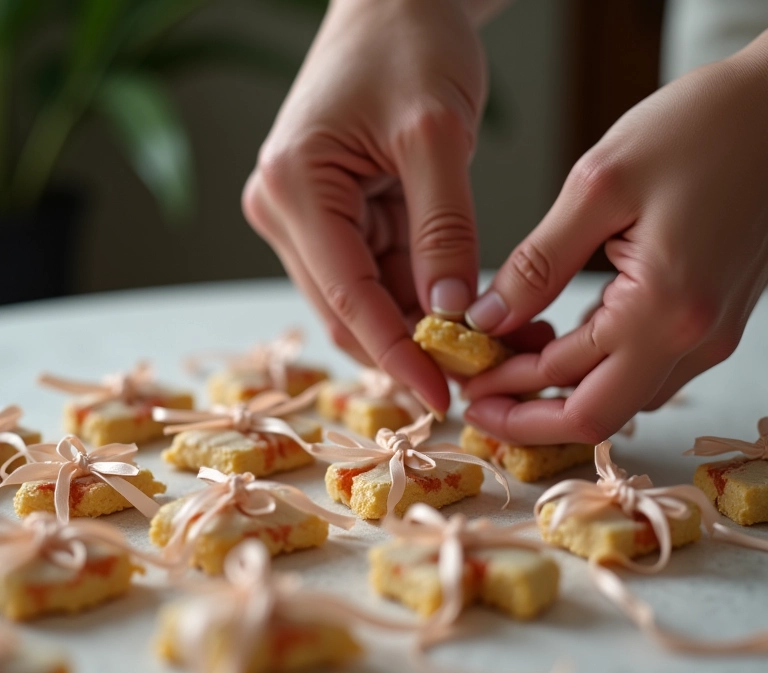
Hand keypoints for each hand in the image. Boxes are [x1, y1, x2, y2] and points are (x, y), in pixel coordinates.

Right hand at [242, 0, 488, 412]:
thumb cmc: (409, 43)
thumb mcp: (437, 135)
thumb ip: (444, 229)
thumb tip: (451, 314)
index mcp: (294, 189)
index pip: (348, 298)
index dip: (397, 356)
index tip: (442, 398)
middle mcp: (285, 212)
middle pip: (349, 310)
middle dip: (412, 348)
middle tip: (481, 373)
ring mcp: (306, 218)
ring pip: (366, 300)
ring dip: (421, 328)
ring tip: (492, 340)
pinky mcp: (334, 217)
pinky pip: (378, 274)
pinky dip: (421, 298)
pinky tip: (466, 310)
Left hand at [462, 32, 767, 443]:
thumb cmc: (700, 128)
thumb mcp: (599, 186)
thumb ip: (536, 264)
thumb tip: (486, 319)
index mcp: (663, 310)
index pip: (570, 391)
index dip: (509, 399)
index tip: (465, 388)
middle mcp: (692, 339)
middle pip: (598, 416)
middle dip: (530, 416)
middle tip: (477, 395)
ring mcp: (707, 336)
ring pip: (621, 399)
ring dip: (559, 392)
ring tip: (505, 364)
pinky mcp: (709, 321)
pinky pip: (642, 369)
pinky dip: (591, 368)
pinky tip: (554, 341)